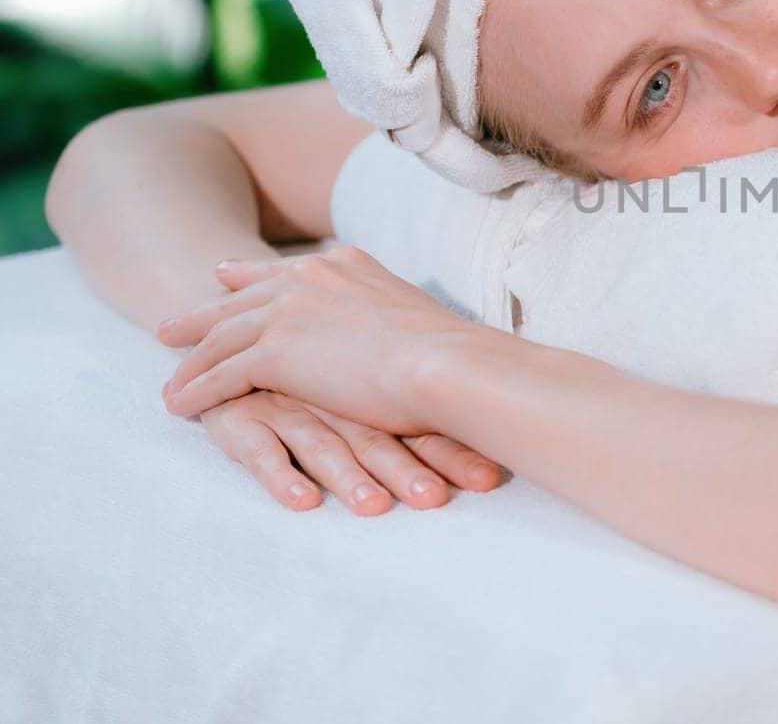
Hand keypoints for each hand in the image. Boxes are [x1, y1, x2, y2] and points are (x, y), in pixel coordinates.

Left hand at [157, 245, 482, 435]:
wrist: (444, 363)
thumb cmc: (447, 351)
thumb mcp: (411, 312)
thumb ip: (384, 311)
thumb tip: (397, 330)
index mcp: (344, 264)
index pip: (282, 272)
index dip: (246, 278)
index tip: (221, 276)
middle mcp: (309, 277)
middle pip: (238, 300)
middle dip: (201, 316)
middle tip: (170, 328)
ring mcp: (288, 312)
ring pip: (220, 338)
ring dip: (190, 363)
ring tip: (170, 382)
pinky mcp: (273, 352)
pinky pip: (219, 375)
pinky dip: (195, 391)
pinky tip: (178, 406)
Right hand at [200, 390, 503, 514]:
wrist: (229, 325)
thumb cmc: (304, 368)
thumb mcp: (357, 383)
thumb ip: (413, 407)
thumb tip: (487, 444)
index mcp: (368, 388)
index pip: (418, 422)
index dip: (453, 451)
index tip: (490, 480)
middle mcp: (332, 399)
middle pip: (376, 437)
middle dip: (408, 470)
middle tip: (437, 500)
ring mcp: (286, 407)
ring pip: (322, 445)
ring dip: (350, 479)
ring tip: (375, 509)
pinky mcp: (240, 420)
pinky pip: (261, 451)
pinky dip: (281, 477)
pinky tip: (302, 502)